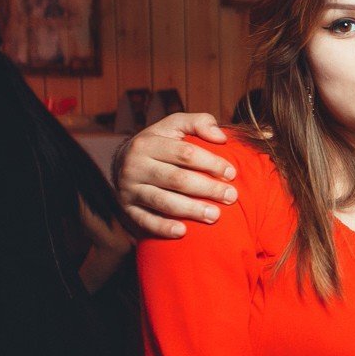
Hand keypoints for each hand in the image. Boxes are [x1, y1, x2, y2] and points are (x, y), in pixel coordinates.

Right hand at [116, 113, 236, 237]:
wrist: (122, 162)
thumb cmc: (160, 143)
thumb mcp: (175, 126)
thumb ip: (200, 123)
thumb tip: (221, 138)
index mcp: (149, 143)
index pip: (184, 153)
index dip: (211, 163)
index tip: (232, 173)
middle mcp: (135, 165)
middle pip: (177, 179)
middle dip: (207, 188)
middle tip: (231, 197)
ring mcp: (129, 188)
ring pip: (163, 201)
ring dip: (191, 210)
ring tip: (215, 216)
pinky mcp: (127, 208)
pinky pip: (145, 220)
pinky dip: (163, 227)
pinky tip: (183, 232)